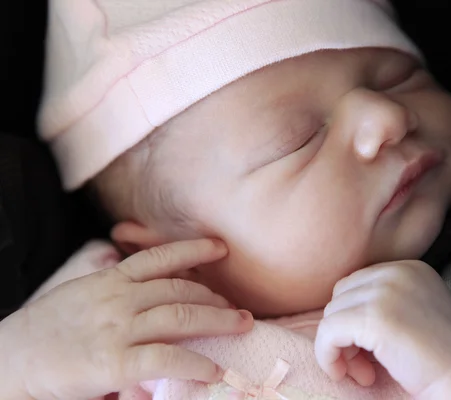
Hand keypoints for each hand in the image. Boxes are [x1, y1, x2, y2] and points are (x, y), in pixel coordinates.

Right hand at [0, 239, 253, 399]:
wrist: (11, 361)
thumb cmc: (47, 330)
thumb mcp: (83, 295)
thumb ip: (117, 289)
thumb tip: (152, 292)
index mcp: (110, 280)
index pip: (159, 258)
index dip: (193, 250)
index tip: (221, 248)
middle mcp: (119, 298)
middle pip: (180, 291)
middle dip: (215, 298)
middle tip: (239, 309)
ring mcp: (118, 329)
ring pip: (181, 318)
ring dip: (219, 322)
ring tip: (243, 326)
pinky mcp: (116, 363)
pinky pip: (167, 360)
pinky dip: (195, 365)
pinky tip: (214, 371)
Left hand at [314, 261, 450, 399]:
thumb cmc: (440, 354)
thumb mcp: (412, 310)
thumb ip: (382, 299)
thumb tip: (336, 312)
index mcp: (407, 268)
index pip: (355, 285)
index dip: (353, 318)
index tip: (367, 350)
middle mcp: (396, 272)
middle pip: (341, 297)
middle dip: (344, 332)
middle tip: (362, 364)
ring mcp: (385, 292)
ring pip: (332, 315)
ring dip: (338, 348)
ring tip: (362, 371)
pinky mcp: (375, 317)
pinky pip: (328, 332)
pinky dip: (327, 356)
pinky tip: (348, 374)